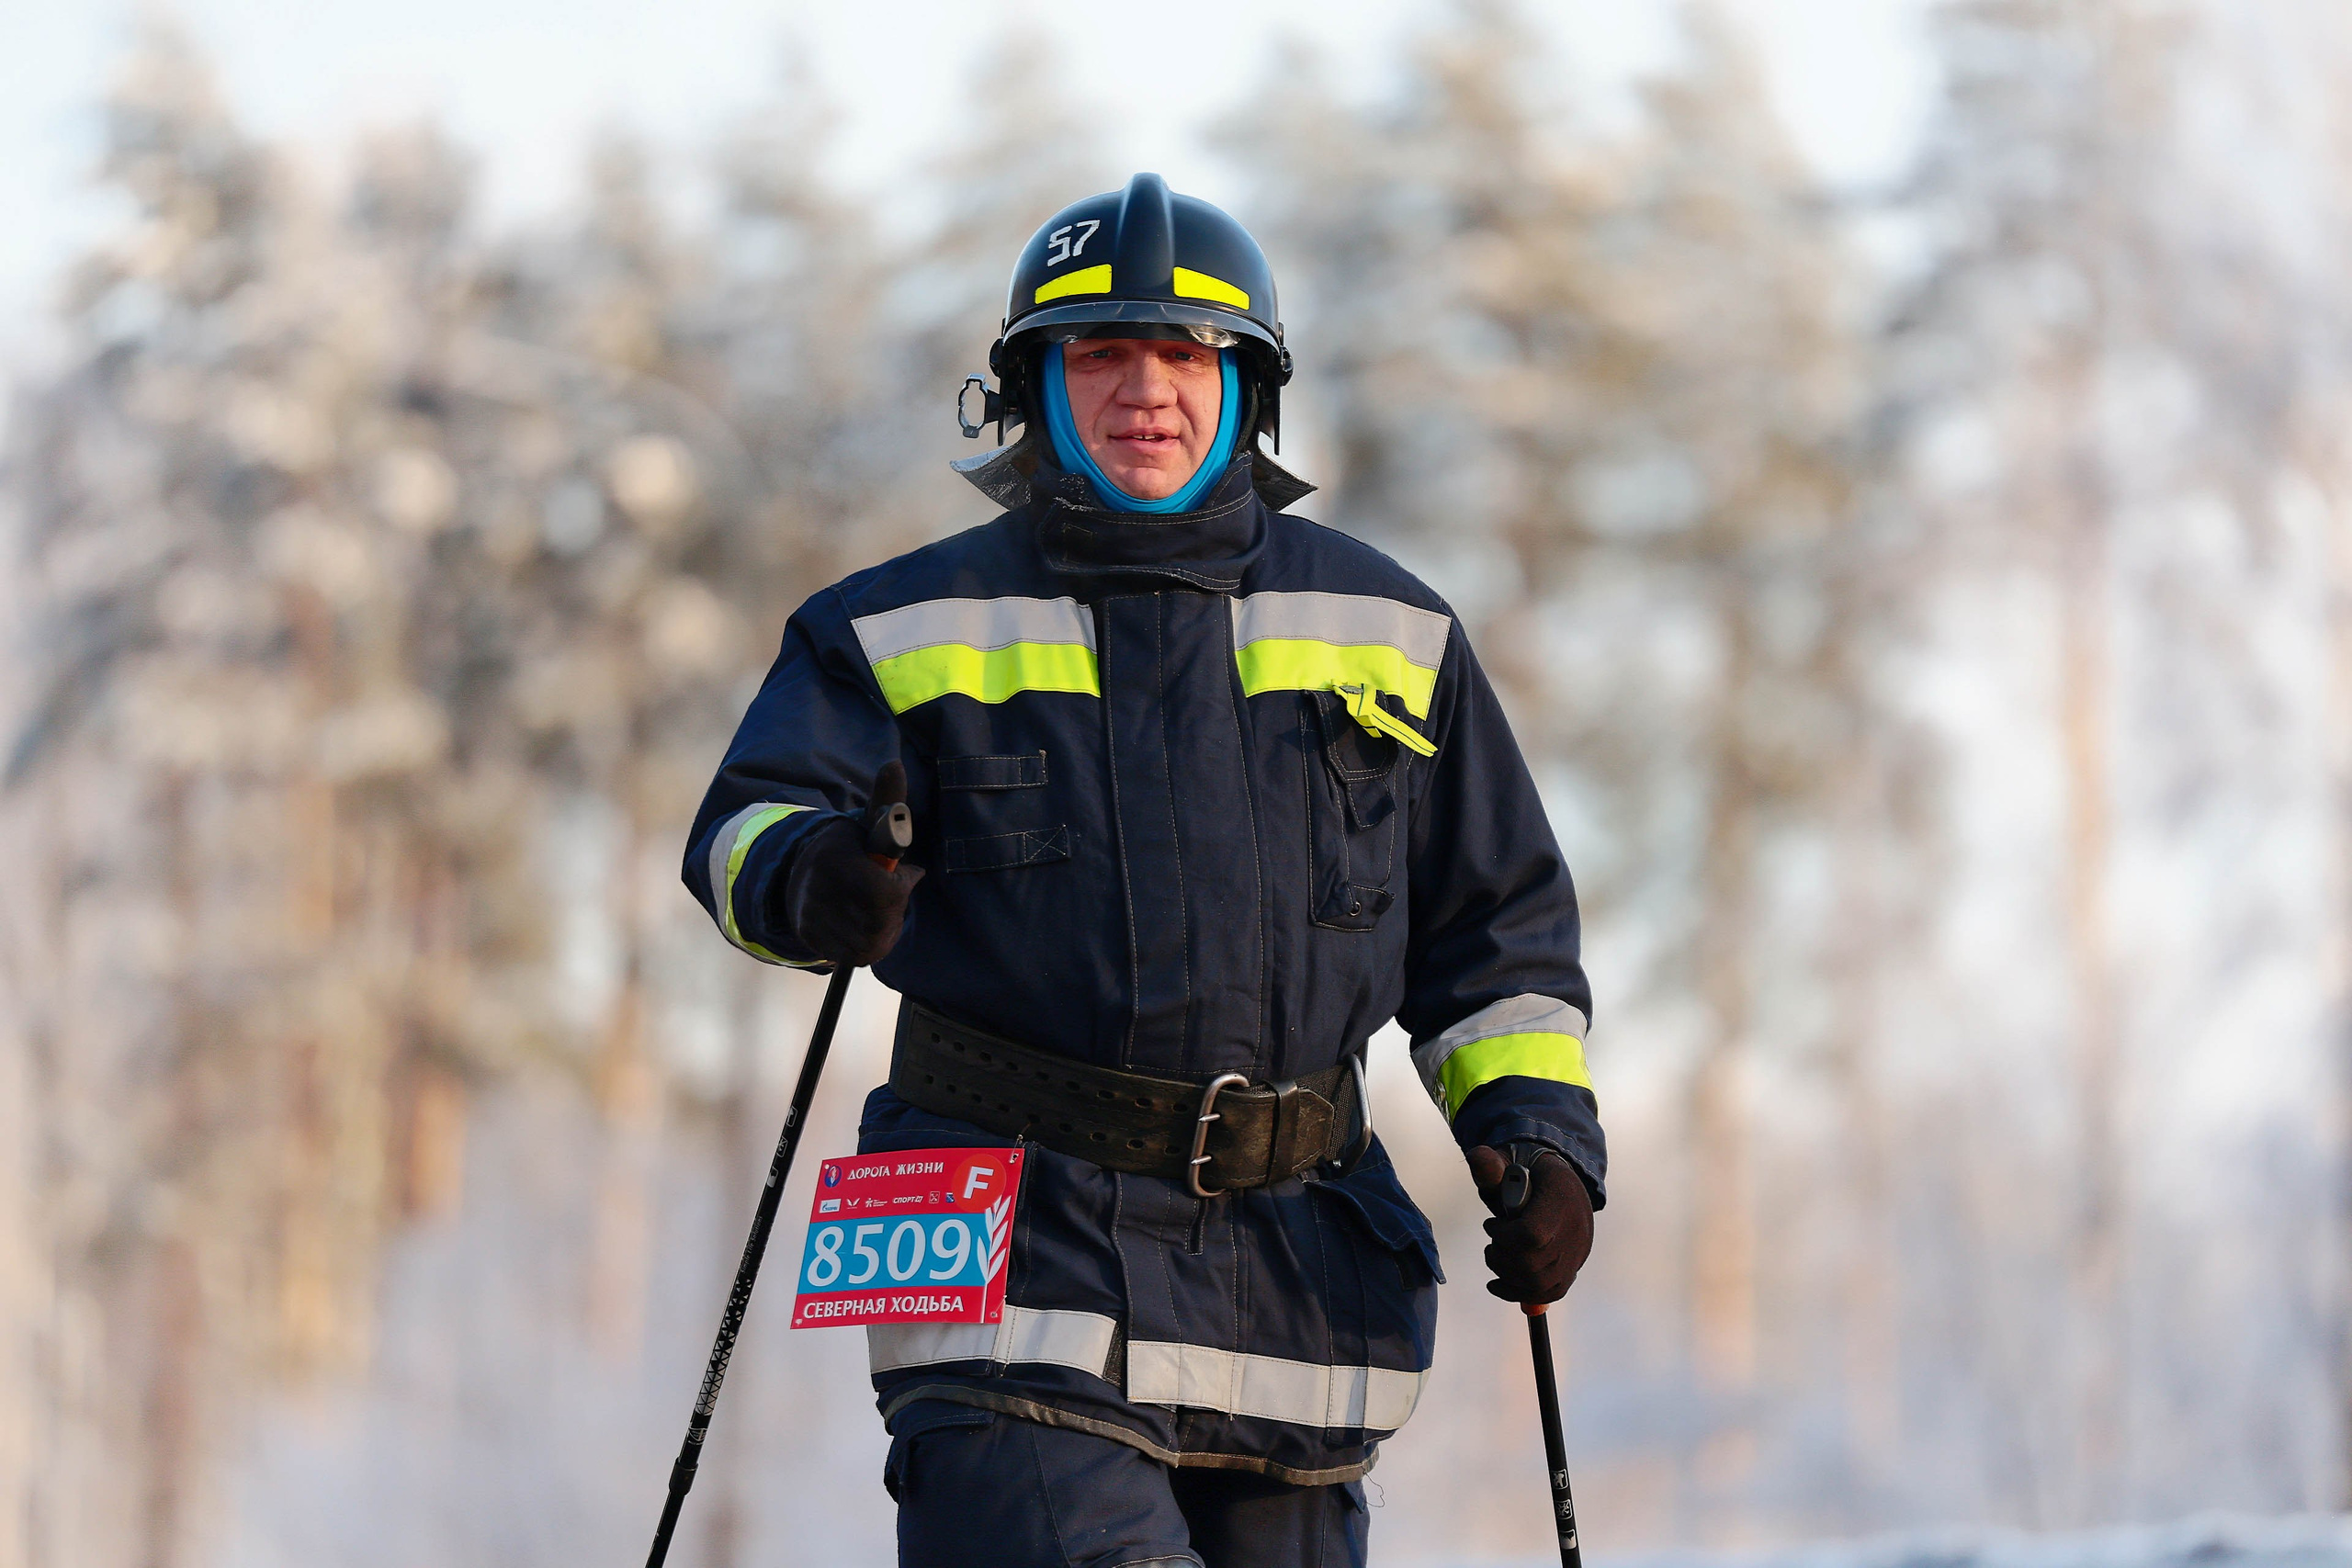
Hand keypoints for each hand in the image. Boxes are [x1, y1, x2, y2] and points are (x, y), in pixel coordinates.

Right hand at [781, 761, 925, 965]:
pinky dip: (870, 945)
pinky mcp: (811, 938)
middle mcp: (816, 888)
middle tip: (894, 897)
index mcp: (833, 856)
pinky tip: (867, 926)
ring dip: (885, 929)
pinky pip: (856, 955)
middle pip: (879, 920)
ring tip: (880, 910)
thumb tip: (895, 764)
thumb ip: (886, 800)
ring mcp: (811, 916)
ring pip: (871, 941)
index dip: (900, 889)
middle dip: (894, 911)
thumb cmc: (849, 848)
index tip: (904, 877)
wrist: (798, 873)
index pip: (883, 891)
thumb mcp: (867, 823)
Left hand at [1466, 1143, 1593, 1304]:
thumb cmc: (1527, 1172)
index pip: (1533, 1234)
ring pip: (1541, 1284)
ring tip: (1495, 1256)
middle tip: (1492, 1245)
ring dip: (1508, 1277)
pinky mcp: (1573, 1266)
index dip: (1505, 1237)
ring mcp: (1577, 1251)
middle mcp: (1576, 1228)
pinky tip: (1498, 1284)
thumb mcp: (1508, 1161)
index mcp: (1561, 1198)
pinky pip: (1551, 1292)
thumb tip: (1476, 1157)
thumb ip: (1491, 1164)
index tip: (1491, 1225)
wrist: (1558, 1182)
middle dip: (1502, 1258)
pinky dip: (1521, 1293)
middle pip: (1534, 1265)